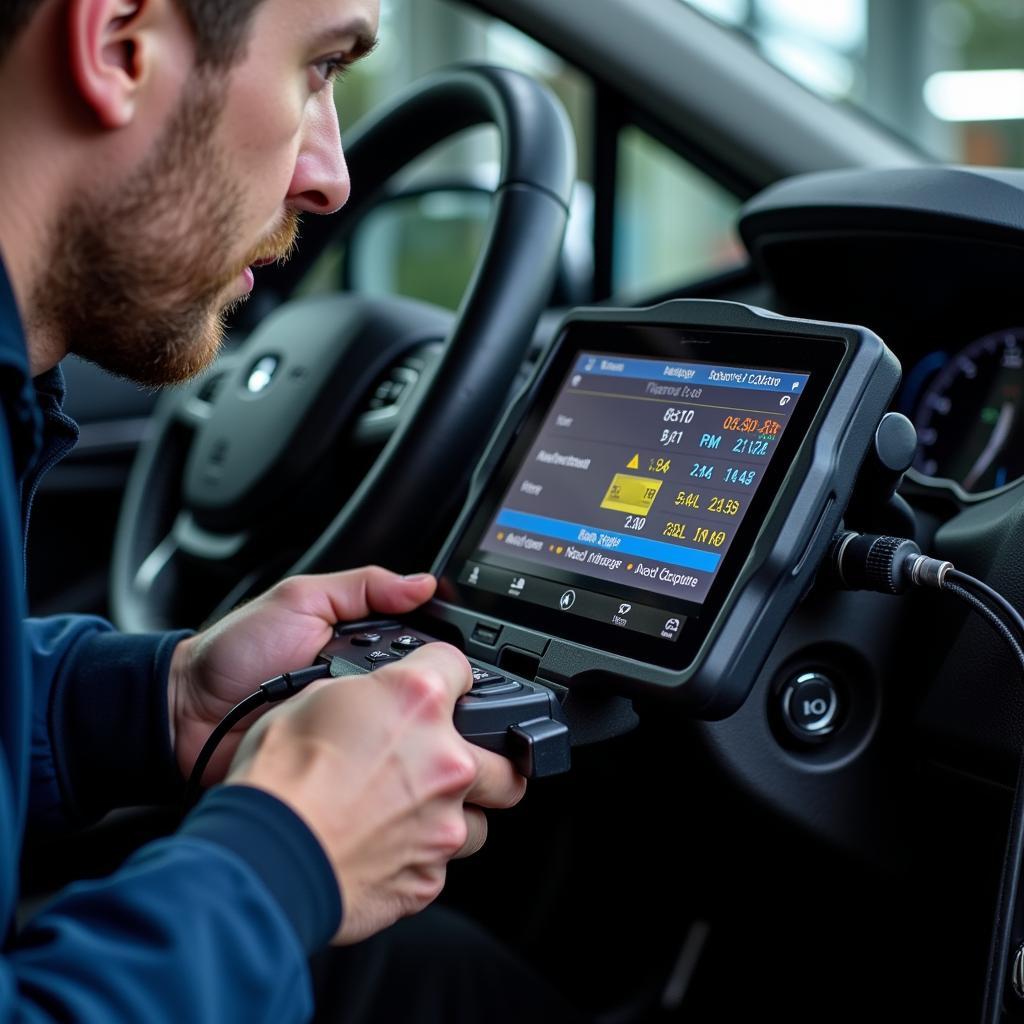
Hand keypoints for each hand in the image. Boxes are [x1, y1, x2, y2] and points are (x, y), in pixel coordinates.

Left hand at [168, 567, 436, 784]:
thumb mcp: (299, 598)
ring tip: (367, 708)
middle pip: (415, 689)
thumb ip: (362, 586)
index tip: (447, 655)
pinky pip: (366, 758)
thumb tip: (422, 583)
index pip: (420, 646)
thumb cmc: (234, 652)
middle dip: (413, 688)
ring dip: (390, 720)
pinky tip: (360, 743)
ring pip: (397, 726)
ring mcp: (351, 726)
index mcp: (363, 642)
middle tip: (399, 683)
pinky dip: (366, 752)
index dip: (436, 650)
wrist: (185, 713)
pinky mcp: (335, 760)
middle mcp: (362, 684)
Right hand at [228, 642, 526, 942]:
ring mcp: (444, 823)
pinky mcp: (428, 878)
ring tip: (412, 811)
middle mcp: (445, 759)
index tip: (442, 687)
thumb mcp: (312, 697)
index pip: (460, 666)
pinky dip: (419, 856)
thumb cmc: (278, 779)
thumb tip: (372, 698)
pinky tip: (384, 847)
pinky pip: (440, 863)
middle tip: (449, 761)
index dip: (445, 675)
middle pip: (506, 756)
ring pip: (481, 817)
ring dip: (455, 812)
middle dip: (485, 756)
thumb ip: (366, 694)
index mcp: (417, 701)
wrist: (261, 858)